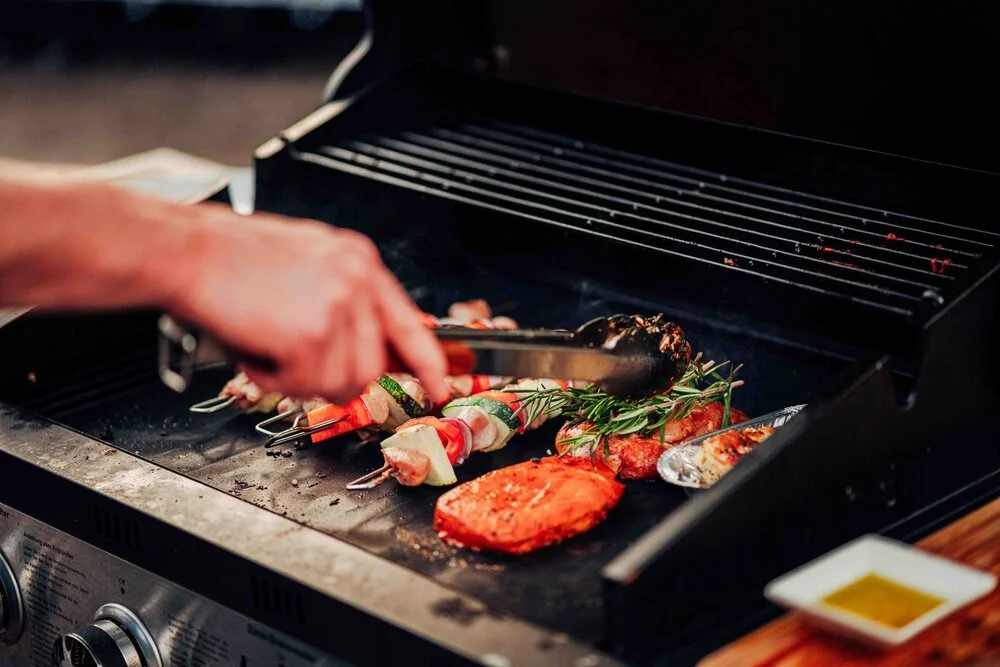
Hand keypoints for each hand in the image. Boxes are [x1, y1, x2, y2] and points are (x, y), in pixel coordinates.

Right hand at [169, 203, 447, 404]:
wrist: (188, 251)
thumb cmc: (231, 259)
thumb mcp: (307, 264)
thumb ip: (344, 300)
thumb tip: (362, 346)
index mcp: (359, 262)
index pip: (410, 323)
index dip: (428, 361)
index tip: (438, 384)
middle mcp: (357, 281)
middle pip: (372, 367)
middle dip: (333, 378)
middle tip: (295, 364)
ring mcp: (339, 306)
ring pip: (343, 382)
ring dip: (301, 379)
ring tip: (270, 347)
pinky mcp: (313, 333)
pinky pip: (306, 386)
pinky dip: (275, 379)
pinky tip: (258, 349)